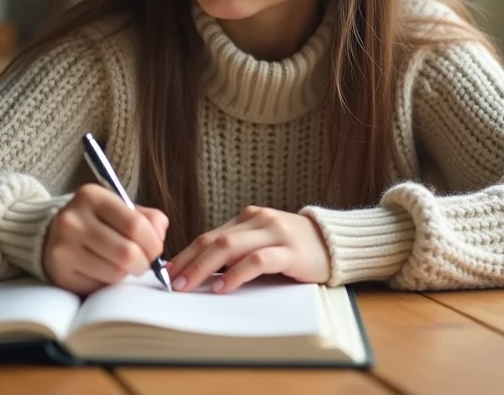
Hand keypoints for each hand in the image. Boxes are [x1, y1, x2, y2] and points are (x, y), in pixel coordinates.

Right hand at [42, 183, 168, 294]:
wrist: (49, 234)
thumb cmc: (95, 221)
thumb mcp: (119, 209)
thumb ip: (147, 218)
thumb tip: (161, 234)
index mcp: (91, 196)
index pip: (135, 224)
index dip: (153, 243)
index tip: (155, 249)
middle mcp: (73, 220)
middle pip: (127, 253)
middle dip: (144, 263)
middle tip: (143, 263)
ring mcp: (63, 248)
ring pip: (115, 273)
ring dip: (126, 274)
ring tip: (121, 265)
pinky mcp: (59, 273)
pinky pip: (98, 286)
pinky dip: (107, 282)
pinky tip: (102, 271)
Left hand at [166, 205, 330, 294]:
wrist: (337, 244)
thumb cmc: (296, 250)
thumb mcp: (263, 244)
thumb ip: (237, 253)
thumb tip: (199, 273)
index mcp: (247, 218)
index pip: (208, 236)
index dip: (185, 255)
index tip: (166, 273)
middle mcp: (258, 220)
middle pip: (213, 241)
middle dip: (188, 262)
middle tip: (172, 283)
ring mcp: (274, 233)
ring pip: (229, 247)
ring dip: (204, 268)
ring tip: (189, 286)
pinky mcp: (290, 251)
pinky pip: (257, 260)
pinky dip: (236, 273)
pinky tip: (223, 286)